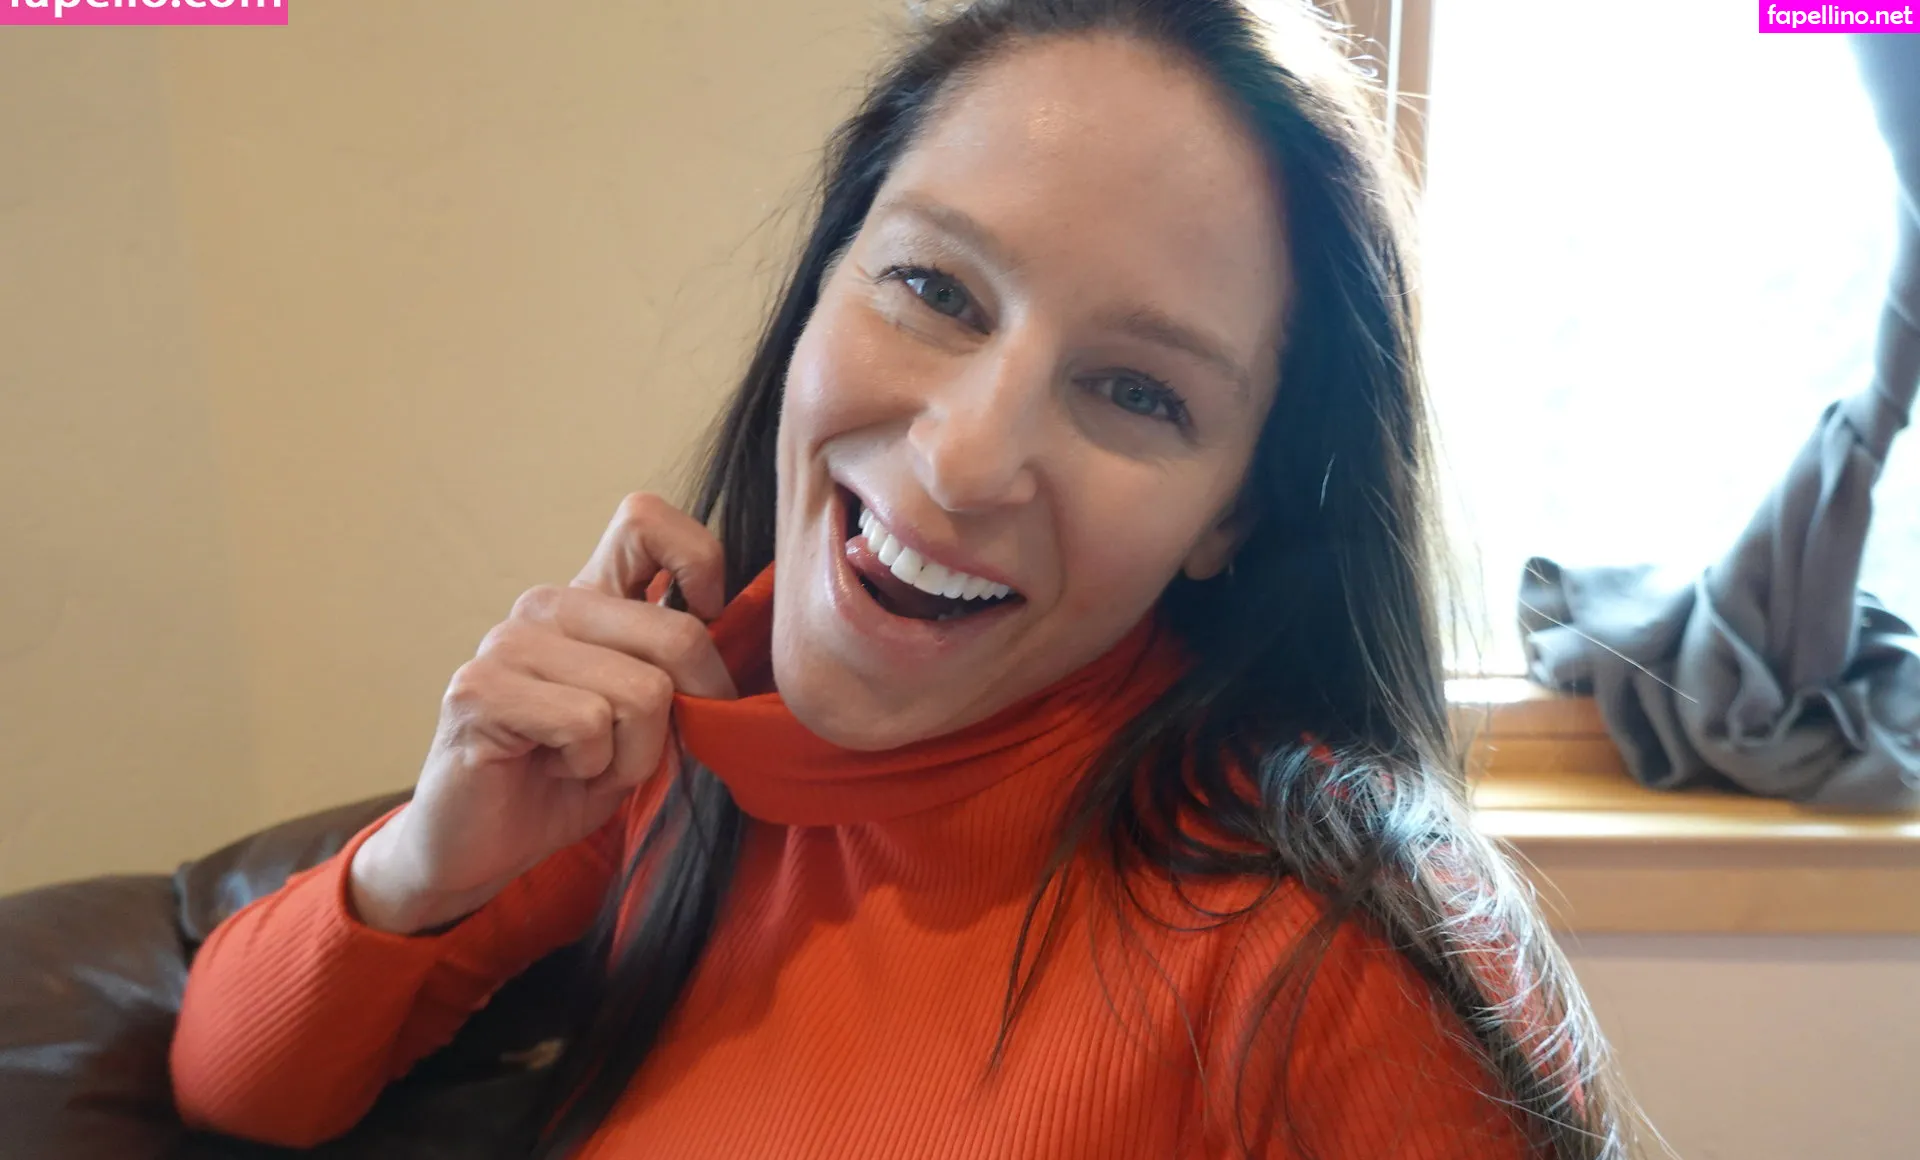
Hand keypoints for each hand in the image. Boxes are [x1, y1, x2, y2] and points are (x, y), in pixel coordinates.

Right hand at [347, 493, 735, 933]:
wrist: (482, 848)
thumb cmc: (571, 780)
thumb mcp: (650, 720)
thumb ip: (682, 672)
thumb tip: (738, 650)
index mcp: (591, 597)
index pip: (645, 520)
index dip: (699, 563)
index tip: (707, 627)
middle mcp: (548, 605)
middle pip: (678, 632)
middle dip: (689, 711)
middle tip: (639, 749)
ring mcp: (508, 641)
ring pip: (643, 692)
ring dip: (633, 755)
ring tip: (585, 763)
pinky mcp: (479, 688)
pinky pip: (589, 724)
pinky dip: (591, 768)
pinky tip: (552, 770)